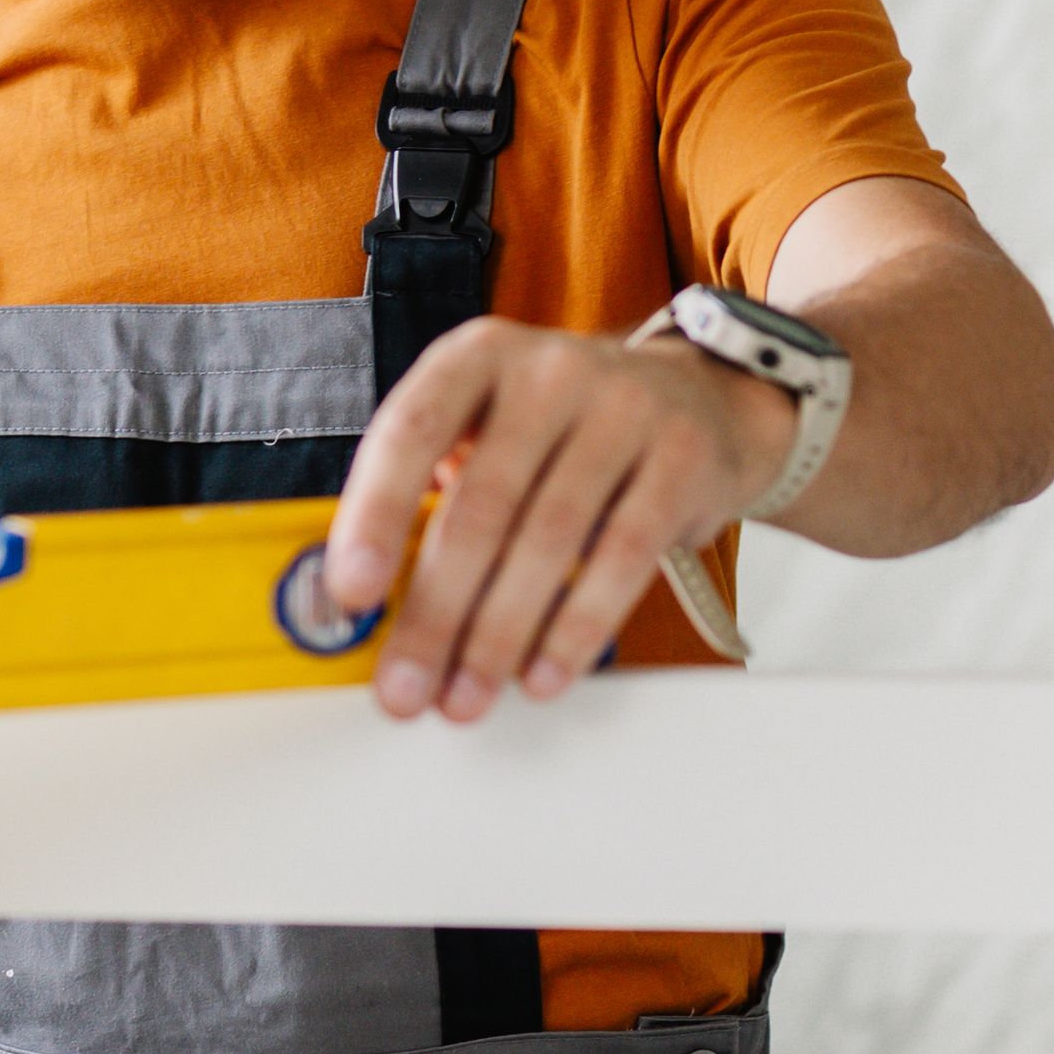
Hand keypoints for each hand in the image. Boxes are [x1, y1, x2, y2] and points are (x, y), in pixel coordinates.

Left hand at [320, 323, 791, 720]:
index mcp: (479, 357)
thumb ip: (432, 493)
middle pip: (480, 505)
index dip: (374, 515)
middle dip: (436, 613)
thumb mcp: (491, 427)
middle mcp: (549, 371)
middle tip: (407, 687)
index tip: (352, 593)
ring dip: (499, 635)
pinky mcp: (682, 459)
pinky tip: (544, 674)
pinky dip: (576, 628)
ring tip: (468, 695)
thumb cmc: (566, 430)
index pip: (410, 430)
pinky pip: (622, 557)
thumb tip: (368, 603)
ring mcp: (623, 409)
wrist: (700, 397)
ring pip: (548, 540)